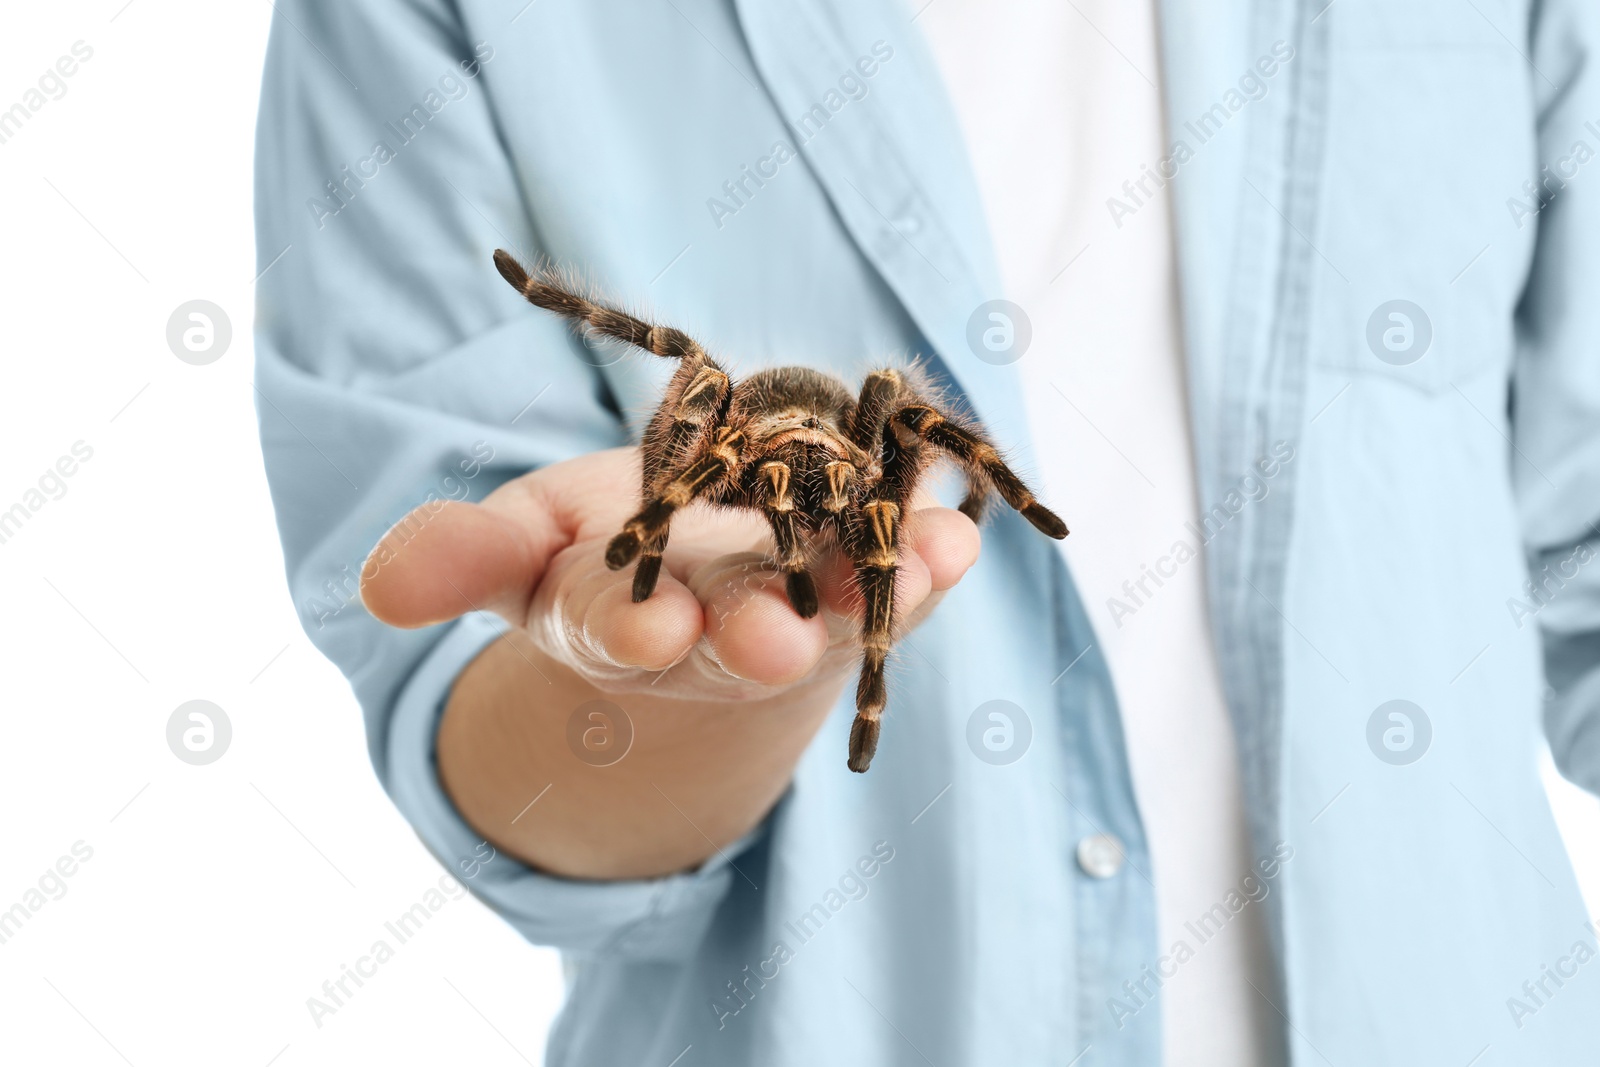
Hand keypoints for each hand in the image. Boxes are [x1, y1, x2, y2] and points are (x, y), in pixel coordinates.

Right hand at [359, 446, 979, 877]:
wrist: (701, 585)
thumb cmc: (601, 558)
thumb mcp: (521, 551)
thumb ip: (460, 561)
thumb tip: (379, 587)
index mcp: (625, 621)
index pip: (620, 632)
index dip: (631, 630)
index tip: (645, 630)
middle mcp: (721, 623)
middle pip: (742, 636)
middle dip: (758, 635)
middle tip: (775, 639)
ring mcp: (805, 600)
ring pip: (843, 605)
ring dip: (885, 593)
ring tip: (927, 565)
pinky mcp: (865, 571)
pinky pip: (905, 567)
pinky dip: (935, 554)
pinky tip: (966, 529)